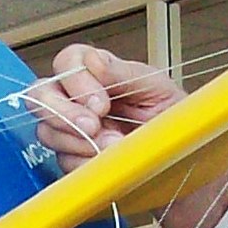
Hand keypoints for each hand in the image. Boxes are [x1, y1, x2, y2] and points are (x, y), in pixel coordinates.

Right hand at [25, 45, 227, 227]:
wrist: (187, 166)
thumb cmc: (174, 122)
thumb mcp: (157, 90)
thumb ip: (123, 74)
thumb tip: (93, 62)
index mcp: (99, 75)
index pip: (68, 61)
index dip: (76, 79)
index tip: (102, 101)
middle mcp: (78, 101)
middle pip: (41, 94)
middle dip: (63, 111)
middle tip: (93, 126)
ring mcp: (73, 133)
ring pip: (47, 132)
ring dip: (78, 141)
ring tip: (115, 147)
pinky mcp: (75, 162)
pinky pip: (63, 162)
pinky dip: (84, 164)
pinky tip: (107, 163)